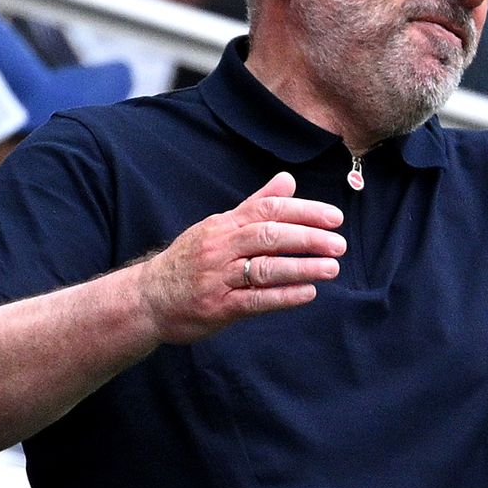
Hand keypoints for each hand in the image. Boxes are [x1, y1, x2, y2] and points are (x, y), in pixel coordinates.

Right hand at [140, 172, 345, 343]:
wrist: (148, 297)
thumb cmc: (191, 259)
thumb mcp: (219, 226)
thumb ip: (256, 204)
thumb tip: (288, 179)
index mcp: (224, 224)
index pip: (268, 210)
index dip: (304, 211)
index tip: (334, 217)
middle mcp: (221, 247)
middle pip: (268, 235)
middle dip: (307, 238)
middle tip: (339, 244)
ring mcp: (218, 278)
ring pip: (264, 268)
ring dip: (301, 267)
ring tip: (331, 268)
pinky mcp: (218, 307)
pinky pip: (255, 300)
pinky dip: (283, 296)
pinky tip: (308, 293)